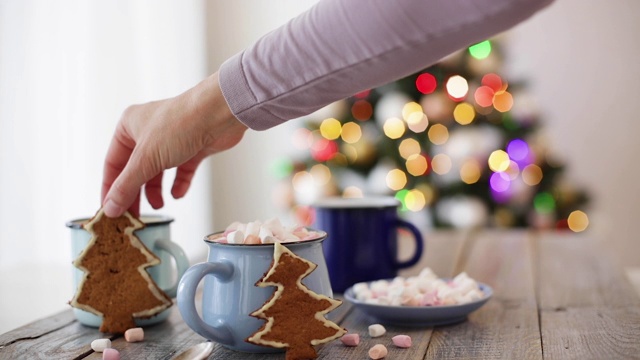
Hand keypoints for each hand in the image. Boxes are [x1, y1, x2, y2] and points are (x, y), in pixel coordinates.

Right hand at [101, 72, 246, 217]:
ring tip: (159, 205)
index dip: (110, 188)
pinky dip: (179, 184)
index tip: (109, 211)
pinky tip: (178, 193)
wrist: (220, 114)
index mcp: (129, 127)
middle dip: (135, 193)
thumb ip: (127, 185)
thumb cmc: (180, 124)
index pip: (113, 163)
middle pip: (135, 170)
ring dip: (156, 191)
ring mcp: (172, 140)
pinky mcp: (193, 147)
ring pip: (158, 171)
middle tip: (133, 216)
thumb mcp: (146, 158)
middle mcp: (148, 132)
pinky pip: (182, 171)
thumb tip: (110, 207)